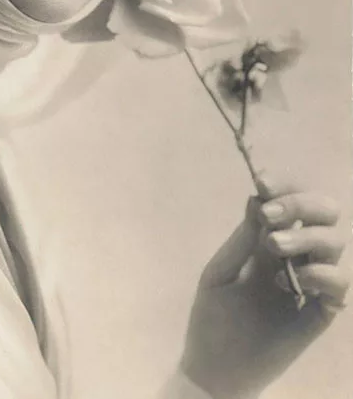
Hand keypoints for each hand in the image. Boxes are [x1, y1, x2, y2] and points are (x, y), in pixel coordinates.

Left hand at [180, 187, 348, 398]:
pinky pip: (340, 284)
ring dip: (307, 237)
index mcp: (269, 238)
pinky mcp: (322, 311)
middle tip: (270, 216)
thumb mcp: (219, 273)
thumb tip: (257, 197)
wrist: (216, 370)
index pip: (291, 199)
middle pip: (324, 211)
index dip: (284, 186)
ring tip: (274, 247)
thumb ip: (242, 239)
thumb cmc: (212, 318)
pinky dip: (323, 274)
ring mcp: (311, 280)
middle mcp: (296, 253)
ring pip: (335, 242)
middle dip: (302, 203)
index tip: (263, 183)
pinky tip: (294, 281)